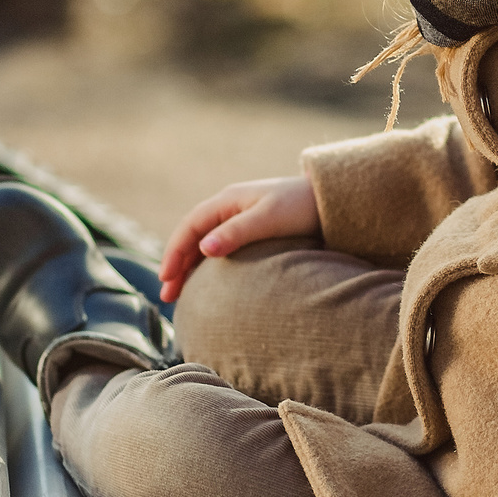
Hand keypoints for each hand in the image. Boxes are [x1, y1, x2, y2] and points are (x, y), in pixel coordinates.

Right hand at [159, 176, 319, 301]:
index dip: (174, 252)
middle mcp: (229, 207)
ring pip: (205, 244)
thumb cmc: (301, 207)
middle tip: (167, 296)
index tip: (166, 278)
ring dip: (190, 267)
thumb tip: (205, 248)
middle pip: (193, 237)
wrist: (331, 200)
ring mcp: (239, 218)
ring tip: (180, 295)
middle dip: (177, 264)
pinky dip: (207, 265)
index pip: (189, 226)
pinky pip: (220, 248)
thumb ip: (237, 232)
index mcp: (228, 200)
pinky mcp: (252, 231)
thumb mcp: (268, 219)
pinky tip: (207, 283)